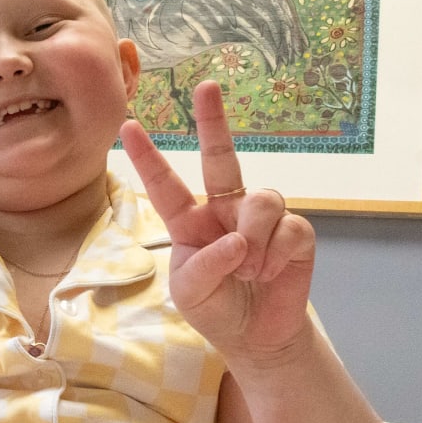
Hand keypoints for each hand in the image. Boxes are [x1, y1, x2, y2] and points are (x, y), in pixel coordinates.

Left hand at [120, 80, 315, 361]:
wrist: (257, 336)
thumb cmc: (216, 308)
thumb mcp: (190, 295)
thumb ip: (203, 267)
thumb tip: (236, 239)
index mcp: (189, 222)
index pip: (166, 186)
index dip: (148, 157)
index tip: (126, 126)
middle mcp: (224, 209)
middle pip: (221, 158)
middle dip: (213, 122)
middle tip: (206, 86)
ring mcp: (261, 216)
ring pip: (261, 200)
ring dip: (254, 241)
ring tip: (248, 272)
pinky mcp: (294, 231)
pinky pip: (288, 227)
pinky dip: (275, 256)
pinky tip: (269, 274)